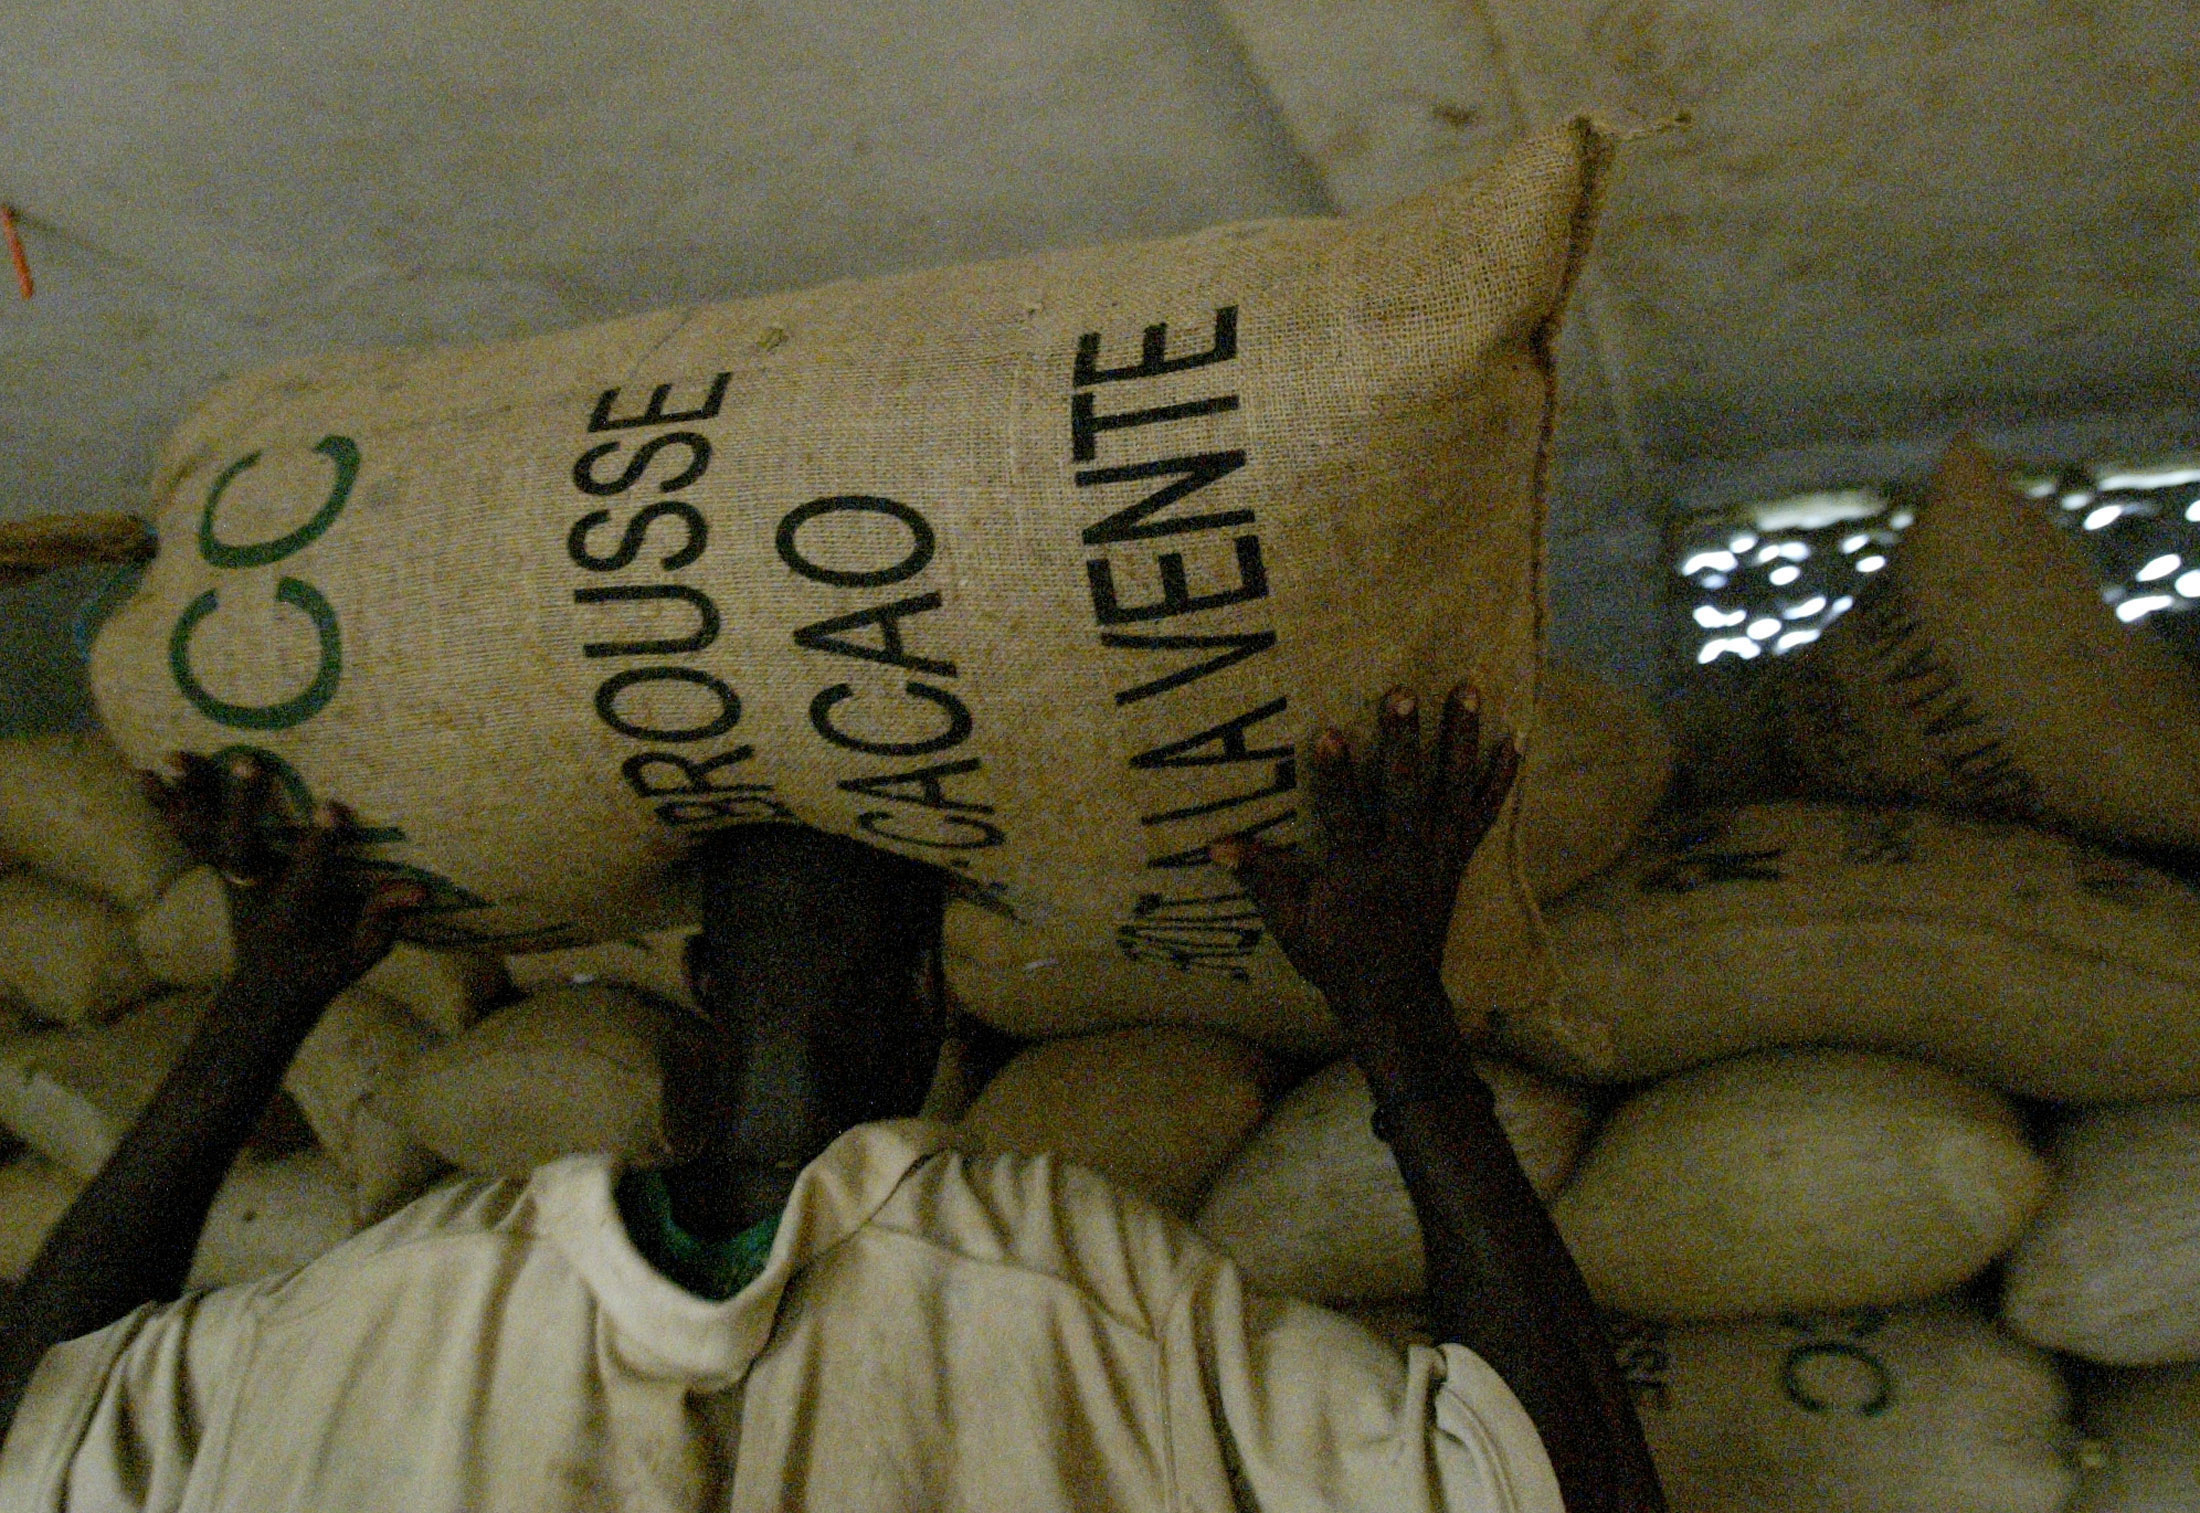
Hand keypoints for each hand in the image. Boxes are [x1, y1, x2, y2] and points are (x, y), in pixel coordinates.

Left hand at [140, 753, 424, 1010]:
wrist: (268, 990)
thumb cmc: (325, 966)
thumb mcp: (362, 953)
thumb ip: (383, 920)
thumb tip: (421, 891)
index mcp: (293, 916)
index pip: (306, 878)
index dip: (319, 845)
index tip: (334, 807)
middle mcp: (254, 895)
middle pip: (240, 852)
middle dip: (242, 807)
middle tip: (248, 761)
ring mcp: (230, 881)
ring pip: (204, 839)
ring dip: (188, 799)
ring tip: (172, 757)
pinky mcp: (219, 870)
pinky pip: (188, 836)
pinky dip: (164, 807)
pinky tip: (144, 774)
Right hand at [1213, 683, 1519, 1037]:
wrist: (1394, 997)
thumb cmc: (1335, 957)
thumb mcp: (1290, 924)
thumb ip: (1260, 879)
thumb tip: (1215, 845)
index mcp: (1359, 872)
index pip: (1345, 817)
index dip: (1336, 777)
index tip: (1328, 733)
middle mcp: (1404, 859)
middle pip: (1407, 794)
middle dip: (1405, 744)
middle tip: (1403, 694)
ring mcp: (1437, 856)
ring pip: (1453, 792)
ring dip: (1460, 740)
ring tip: (1467, 690)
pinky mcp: (1457, 858)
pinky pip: (1484, 814)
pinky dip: (1500, 778)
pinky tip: (1514, 739)